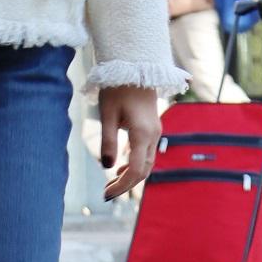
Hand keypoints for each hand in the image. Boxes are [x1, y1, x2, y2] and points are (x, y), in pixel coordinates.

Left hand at [98, 86, 160, 201]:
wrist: (135, 66)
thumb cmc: (117, 88)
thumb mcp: (107, 114)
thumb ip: (108, 141)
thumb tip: (106, 166)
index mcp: (142, 134)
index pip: (135, 171)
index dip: (121, 186)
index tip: (106, 195)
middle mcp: (154, 135)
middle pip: (144, 170)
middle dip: (126, 184)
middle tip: (106, 193)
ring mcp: (156, 131)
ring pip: (147, 163)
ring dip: (130, 175)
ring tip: (111, 183)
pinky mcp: (153, 127)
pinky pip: (147, 153)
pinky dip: (135, 164)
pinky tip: (120, 167)